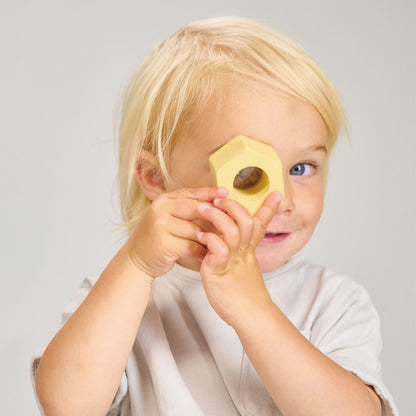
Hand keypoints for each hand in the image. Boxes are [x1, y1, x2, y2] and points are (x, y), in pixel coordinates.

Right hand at [126, 187, 227, 278]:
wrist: (136, 259)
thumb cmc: (156, 237)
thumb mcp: (167, 216)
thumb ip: (185, 207)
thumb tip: (214, 197)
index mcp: (162, 200)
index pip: (190, 193)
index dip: (210, 192)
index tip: (226, 192)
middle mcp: (160, 210)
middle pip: (196, 209)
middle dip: (214, 216)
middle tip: (228, 222)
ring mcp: (160, 226)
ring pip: (196, 230)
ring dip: (208, 239)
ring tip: (218, 243)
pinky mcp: (164, 244)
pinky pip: (192, 246)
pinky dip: (201, 252)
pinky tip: (205, 255)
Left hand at [196, 191, 281, 327]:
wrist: (251, 317)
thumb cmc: (244, 295)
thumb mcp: (245, 270)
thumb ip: (240, 255)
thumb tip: (229, 245)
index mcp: (249, 250)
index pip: (261, 225)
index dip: (269, 208)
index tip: (276, 194)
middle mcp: (243, 252)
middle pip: (246, 221)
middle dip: (232, 205)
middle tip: (219, 198)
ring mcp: (233, 260)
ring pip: (232, 230)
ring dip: (217, 216)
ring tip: (203, 209)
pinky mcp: (220, 270)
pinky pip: (218, 249)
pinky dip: (209, 239)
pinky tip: (200, 236)